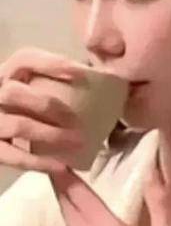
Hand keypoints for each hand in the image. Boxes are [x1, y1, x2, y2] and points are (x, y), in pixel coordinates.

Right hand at [0, 48, 87, 173]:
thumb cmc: (29, 111)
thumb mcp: (34, 91)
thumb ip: (59, 85)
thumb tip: (105, 80)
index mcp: (7, 75)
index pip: (24, 59)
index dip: (51, 63)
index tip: (81, 73)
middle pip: (14, 92)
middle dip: (49, 106)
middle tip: (78, 121)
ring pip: (17, 125)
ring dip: (50, 135)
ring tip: (77, 142)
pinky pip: (11, 156)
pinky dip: (38, 162)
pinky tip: (61, 166)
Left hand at [50, 160, 170, 225]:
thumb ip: (161, 206)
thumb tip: (153, 173)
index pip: (81, 198)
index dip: (68, 177)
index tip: (59, 158)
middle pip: (68, 211)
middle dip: (60, 187)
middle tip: (55, 166)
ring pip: (70, 225)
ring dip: (64, 204)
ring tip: (64, 186)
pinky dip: (73, 219)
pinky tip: (80, 218)